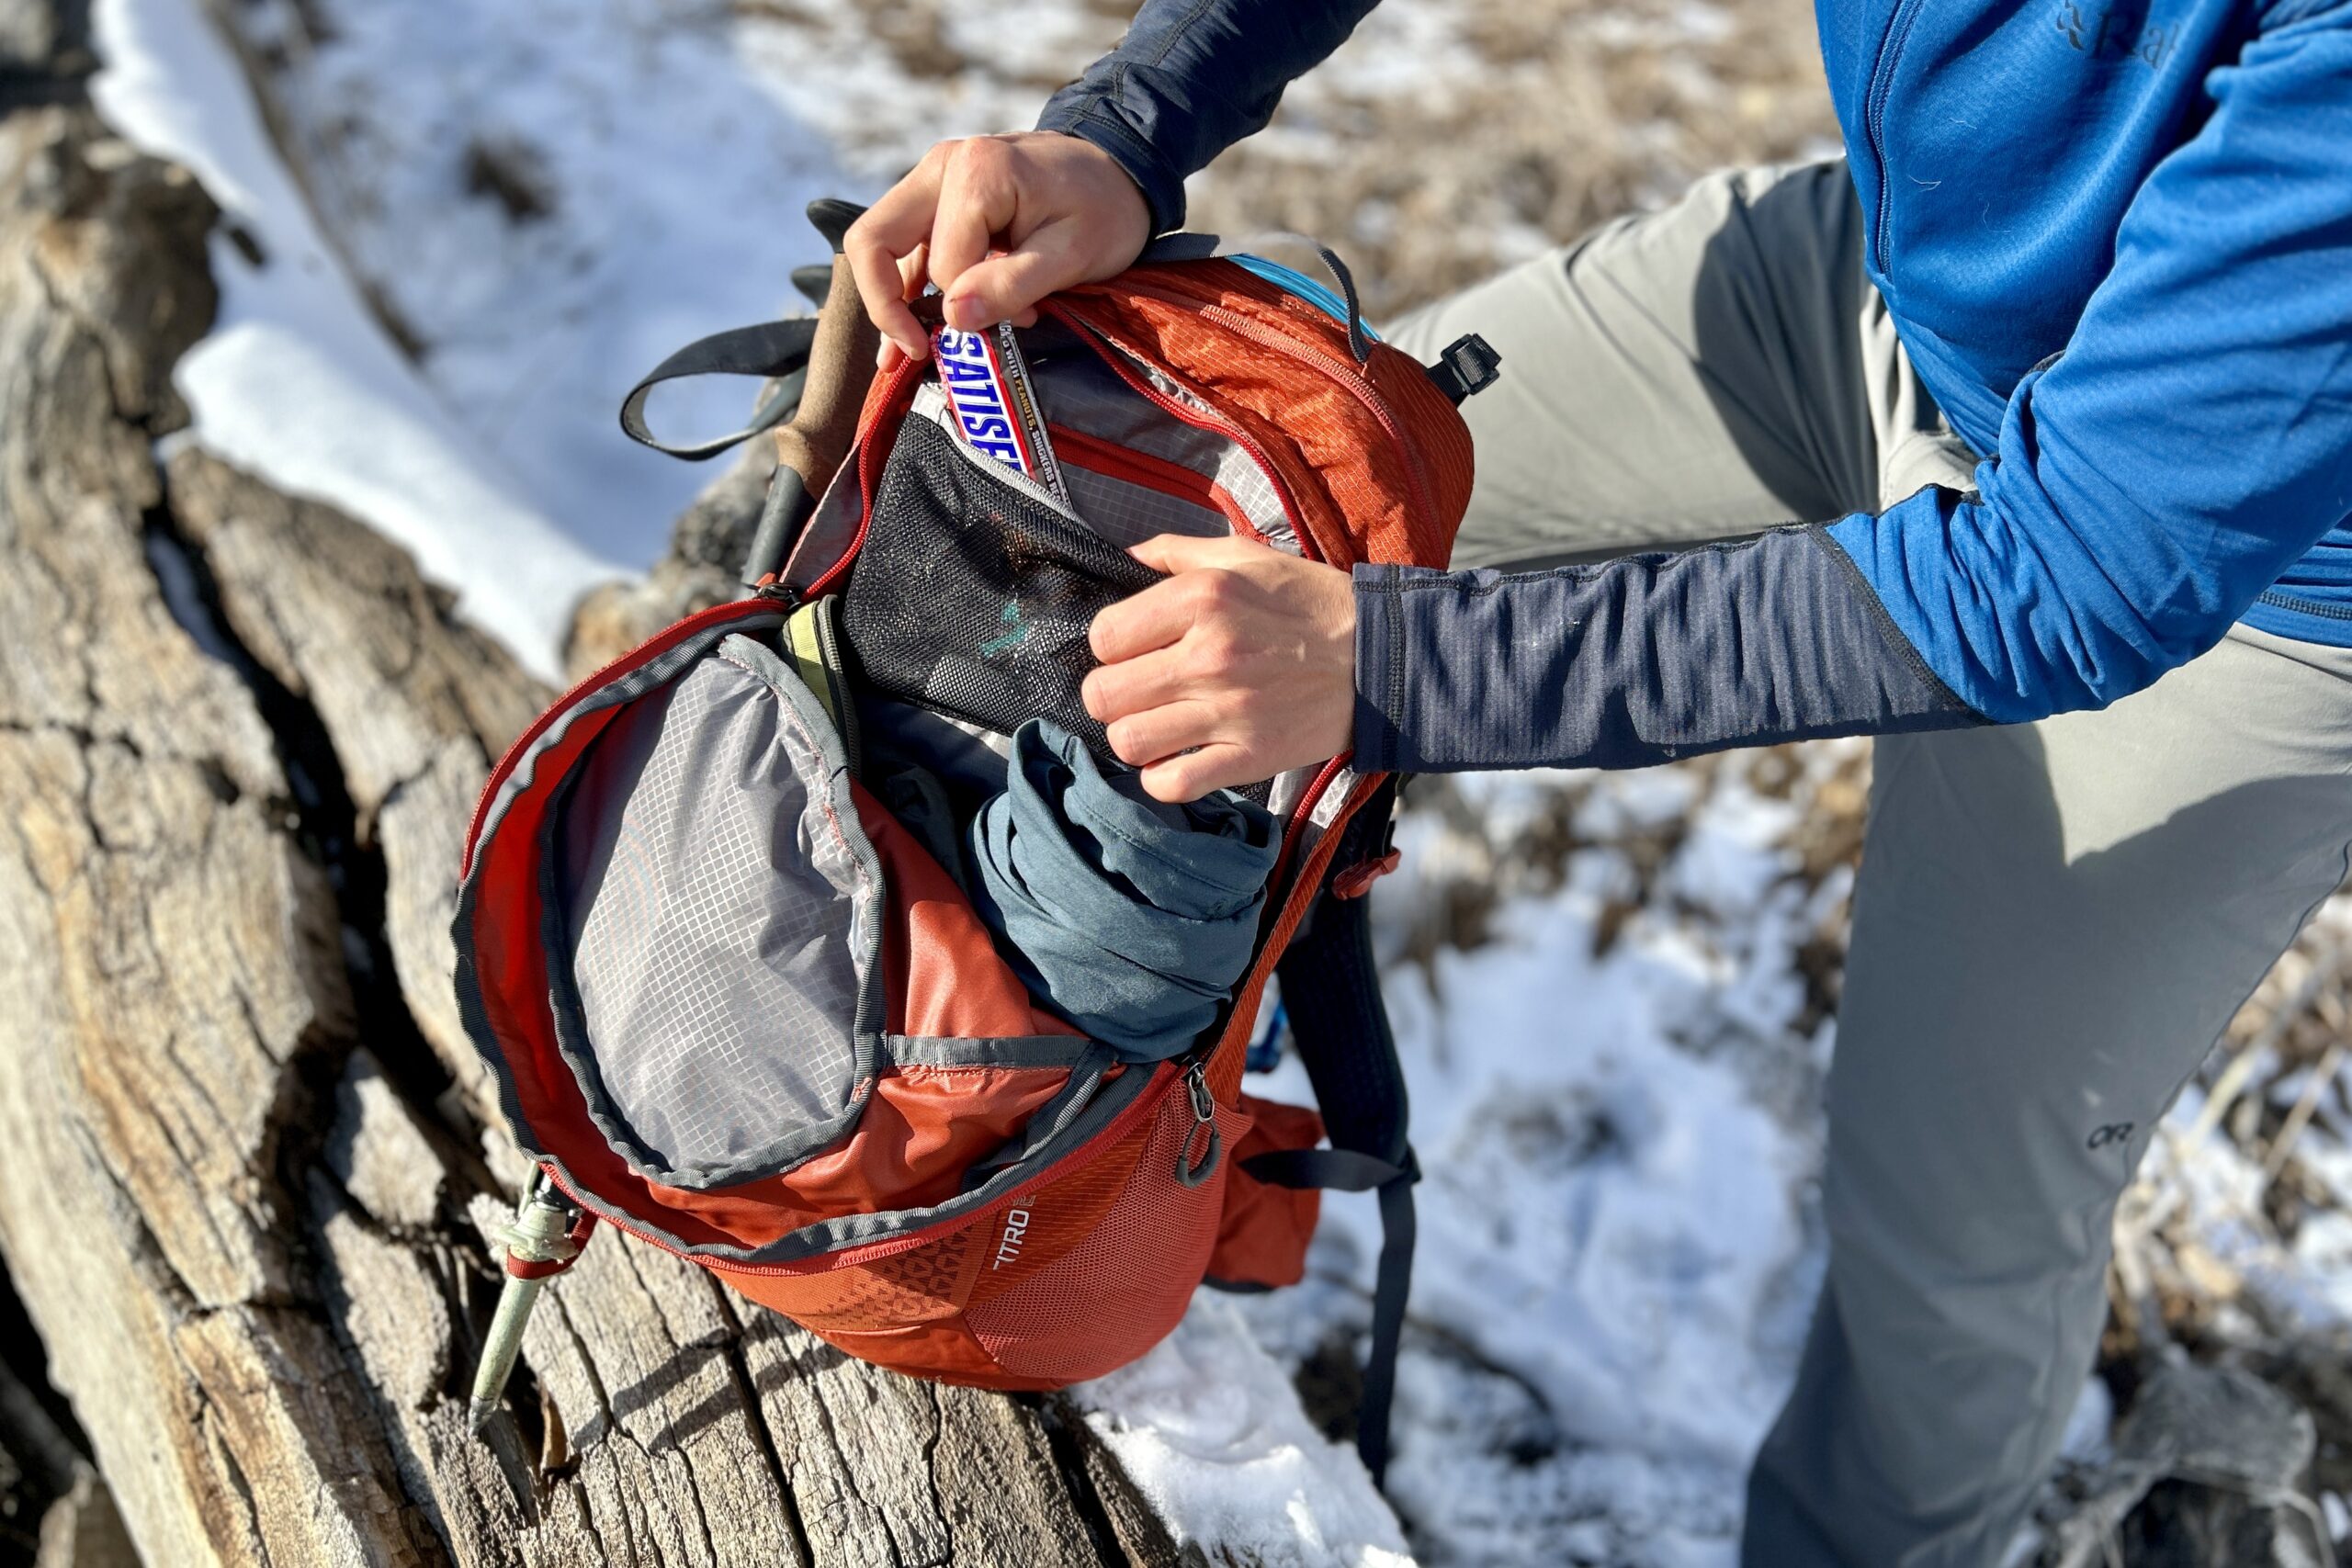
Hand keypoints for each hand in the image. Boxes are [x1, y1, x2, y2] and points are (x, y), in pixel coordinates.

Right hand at [846, 132, 1152, 370]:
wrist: (1120, 172)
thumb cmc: (1105, 210)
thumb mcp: (1073, 255)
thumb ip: (1012, 285)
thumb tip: (953, 318)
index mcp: (975, 171)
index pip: (942, 263)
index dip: (967, 304)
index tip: (1016, 325)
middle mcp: (941, 166)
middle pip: (873, 240)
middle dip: (886, 306)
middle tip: (910, 354)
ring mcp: (934, 179)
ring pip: (881, 245)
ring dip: (893, 301)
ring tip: (908, 353)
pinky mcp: (937, 198)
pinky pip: (903, 246)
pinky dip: (906, 289)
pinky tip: (913, 330)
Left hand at [1082, 535, 1357, 802]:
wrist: (1383, 656)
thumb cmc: (1312, 604)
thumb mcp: (1248, 558)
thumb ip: (1179, 552)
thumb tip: (1128, 556)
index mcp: (1202, 599)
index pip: (1104, 636)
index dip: (1111, 647)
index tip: (1134, 651)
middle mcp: (1210, 654)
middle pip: (1103, 694)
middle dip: (1111, 695)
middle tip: (1138, 693)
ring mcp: (1230, 711)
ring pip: (1129, 741)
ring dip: (1134, 737)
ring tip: (1157, 726)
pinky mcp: (1251, 757)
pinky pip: (1173, 784)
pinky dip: (1163, 778)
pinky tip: (1178, 759)